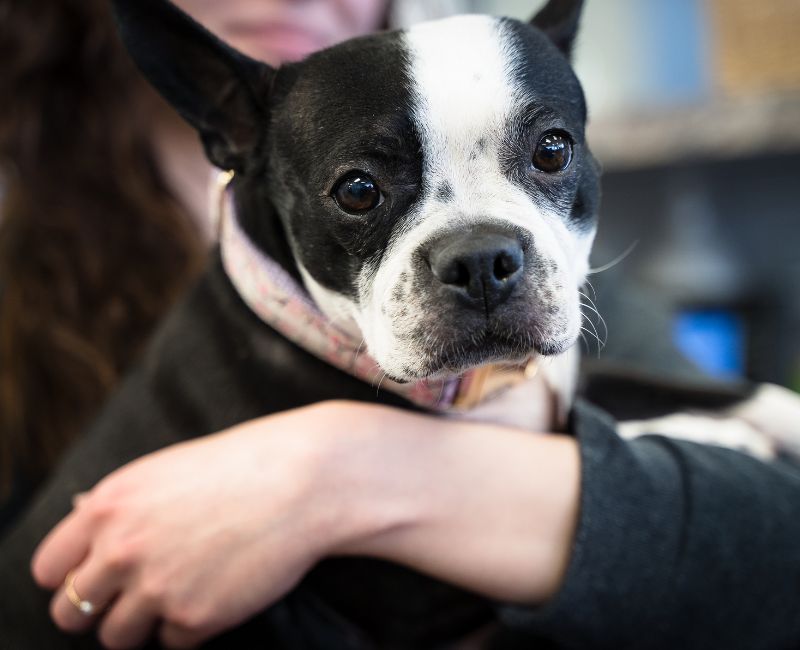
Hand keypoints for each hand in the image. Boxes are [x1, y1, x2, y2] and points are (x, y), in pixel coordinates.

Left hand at [31, 403, 350, 648]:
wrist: (303, 480)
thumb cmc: (242, 467)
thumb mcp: (167, 472)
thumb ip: (122, 509)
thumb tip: (92, 541)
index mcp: (109, 506)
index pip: (49, 567)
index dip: (69, 577)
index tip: (90, 580)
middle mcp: (122, 549)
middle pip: (71, 611)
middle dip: (97, 609)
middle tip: (128, 599)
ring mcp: (157, 586)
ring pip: (116, 637)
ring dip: (142, 623)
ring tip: (177, 595)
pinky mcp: (194, 617)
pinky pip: (172, 642)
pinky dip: (190, 626)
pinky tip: (216, 593)